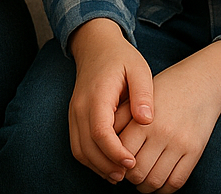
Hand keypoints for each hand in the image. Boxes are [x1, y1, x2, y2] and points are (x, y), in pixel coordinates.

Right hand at [68, 19, 154, 182]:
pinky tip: (109, 165)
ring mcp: (74, 113)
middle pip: (87, 146)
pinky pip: (78, 146)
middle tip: (129, 174)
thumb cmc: (121, 57)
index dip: (114, 152)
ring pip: (80, 150)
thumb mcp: (138, 68)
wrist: (96, 45)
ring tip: (120, 174)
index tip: (132, 162)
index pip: (100, 131)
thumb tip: (146, 120)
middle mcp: (80, 106)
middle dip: (107, 165)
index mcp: (97, 94)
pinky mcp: (74, 118)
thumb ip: (143, 92)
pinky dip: (91, 160)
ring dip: (98, 166)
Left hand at [114, 42, 220, 192]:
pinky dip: (164, 189)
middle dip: (130, 177)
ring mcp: (179, 143)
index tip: (117, 160)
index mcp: (144, 119)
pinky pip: (176, 182)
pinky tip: (159, 180)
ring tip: (143, 178)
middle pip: (137, 172)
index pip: (121, 152)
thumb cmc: (166, 89)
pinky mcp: (195, 151)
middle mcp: (162, 132)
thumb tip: (104, 142)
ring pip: (155, 181)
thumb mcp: (140, 96)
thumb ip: (121, 117)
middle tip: (129, 172)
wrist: (201, 82)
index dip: (116, 161)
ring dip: (145, 186)